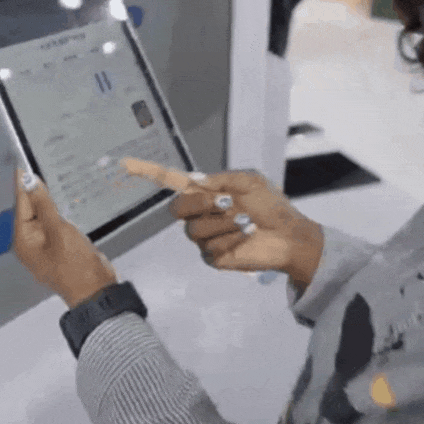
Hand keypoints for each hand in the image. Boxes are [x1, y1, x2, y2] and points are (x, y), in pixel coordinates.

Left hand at [13, 169, 118, 308]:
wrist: (96, 290)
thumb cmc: (74, 264)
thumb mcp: (58, 231)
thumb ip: (44, 204)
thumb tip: (29, 182)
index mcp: (24, 239)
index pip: (22, 204)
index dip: (24, 183)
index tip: (24, 162)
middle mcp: (30, 241)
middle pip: (31, 208)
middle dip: (37, 188)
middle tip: (43, 162)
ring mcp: (45, 244)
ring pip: (44, 214)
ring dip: (50, 198)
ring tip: (55, 174)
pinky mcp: (60, 244)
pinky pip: (55, 222)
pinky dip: (59, 209)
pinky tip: (66, 197)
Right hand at [169, 171, 323, 287]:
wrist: (290, 234)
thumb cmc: (271, 205)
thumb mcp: (249, 182)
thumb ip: (221, 180)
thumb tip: (193, 178)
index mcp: (208, 195)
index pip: (177, 187)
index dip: (155, 175)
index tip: (133, 165)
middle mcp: (202, 215)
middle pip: (177, 209)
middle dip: (198, 203)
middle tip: (224, 201)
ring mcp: (206, 238)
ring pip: (194, 230)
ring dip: (222, 223)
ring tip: (246, 220)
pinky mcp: (214, 258)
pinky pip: (209, 248)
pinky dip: (231, 238)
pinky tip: (248, 234)